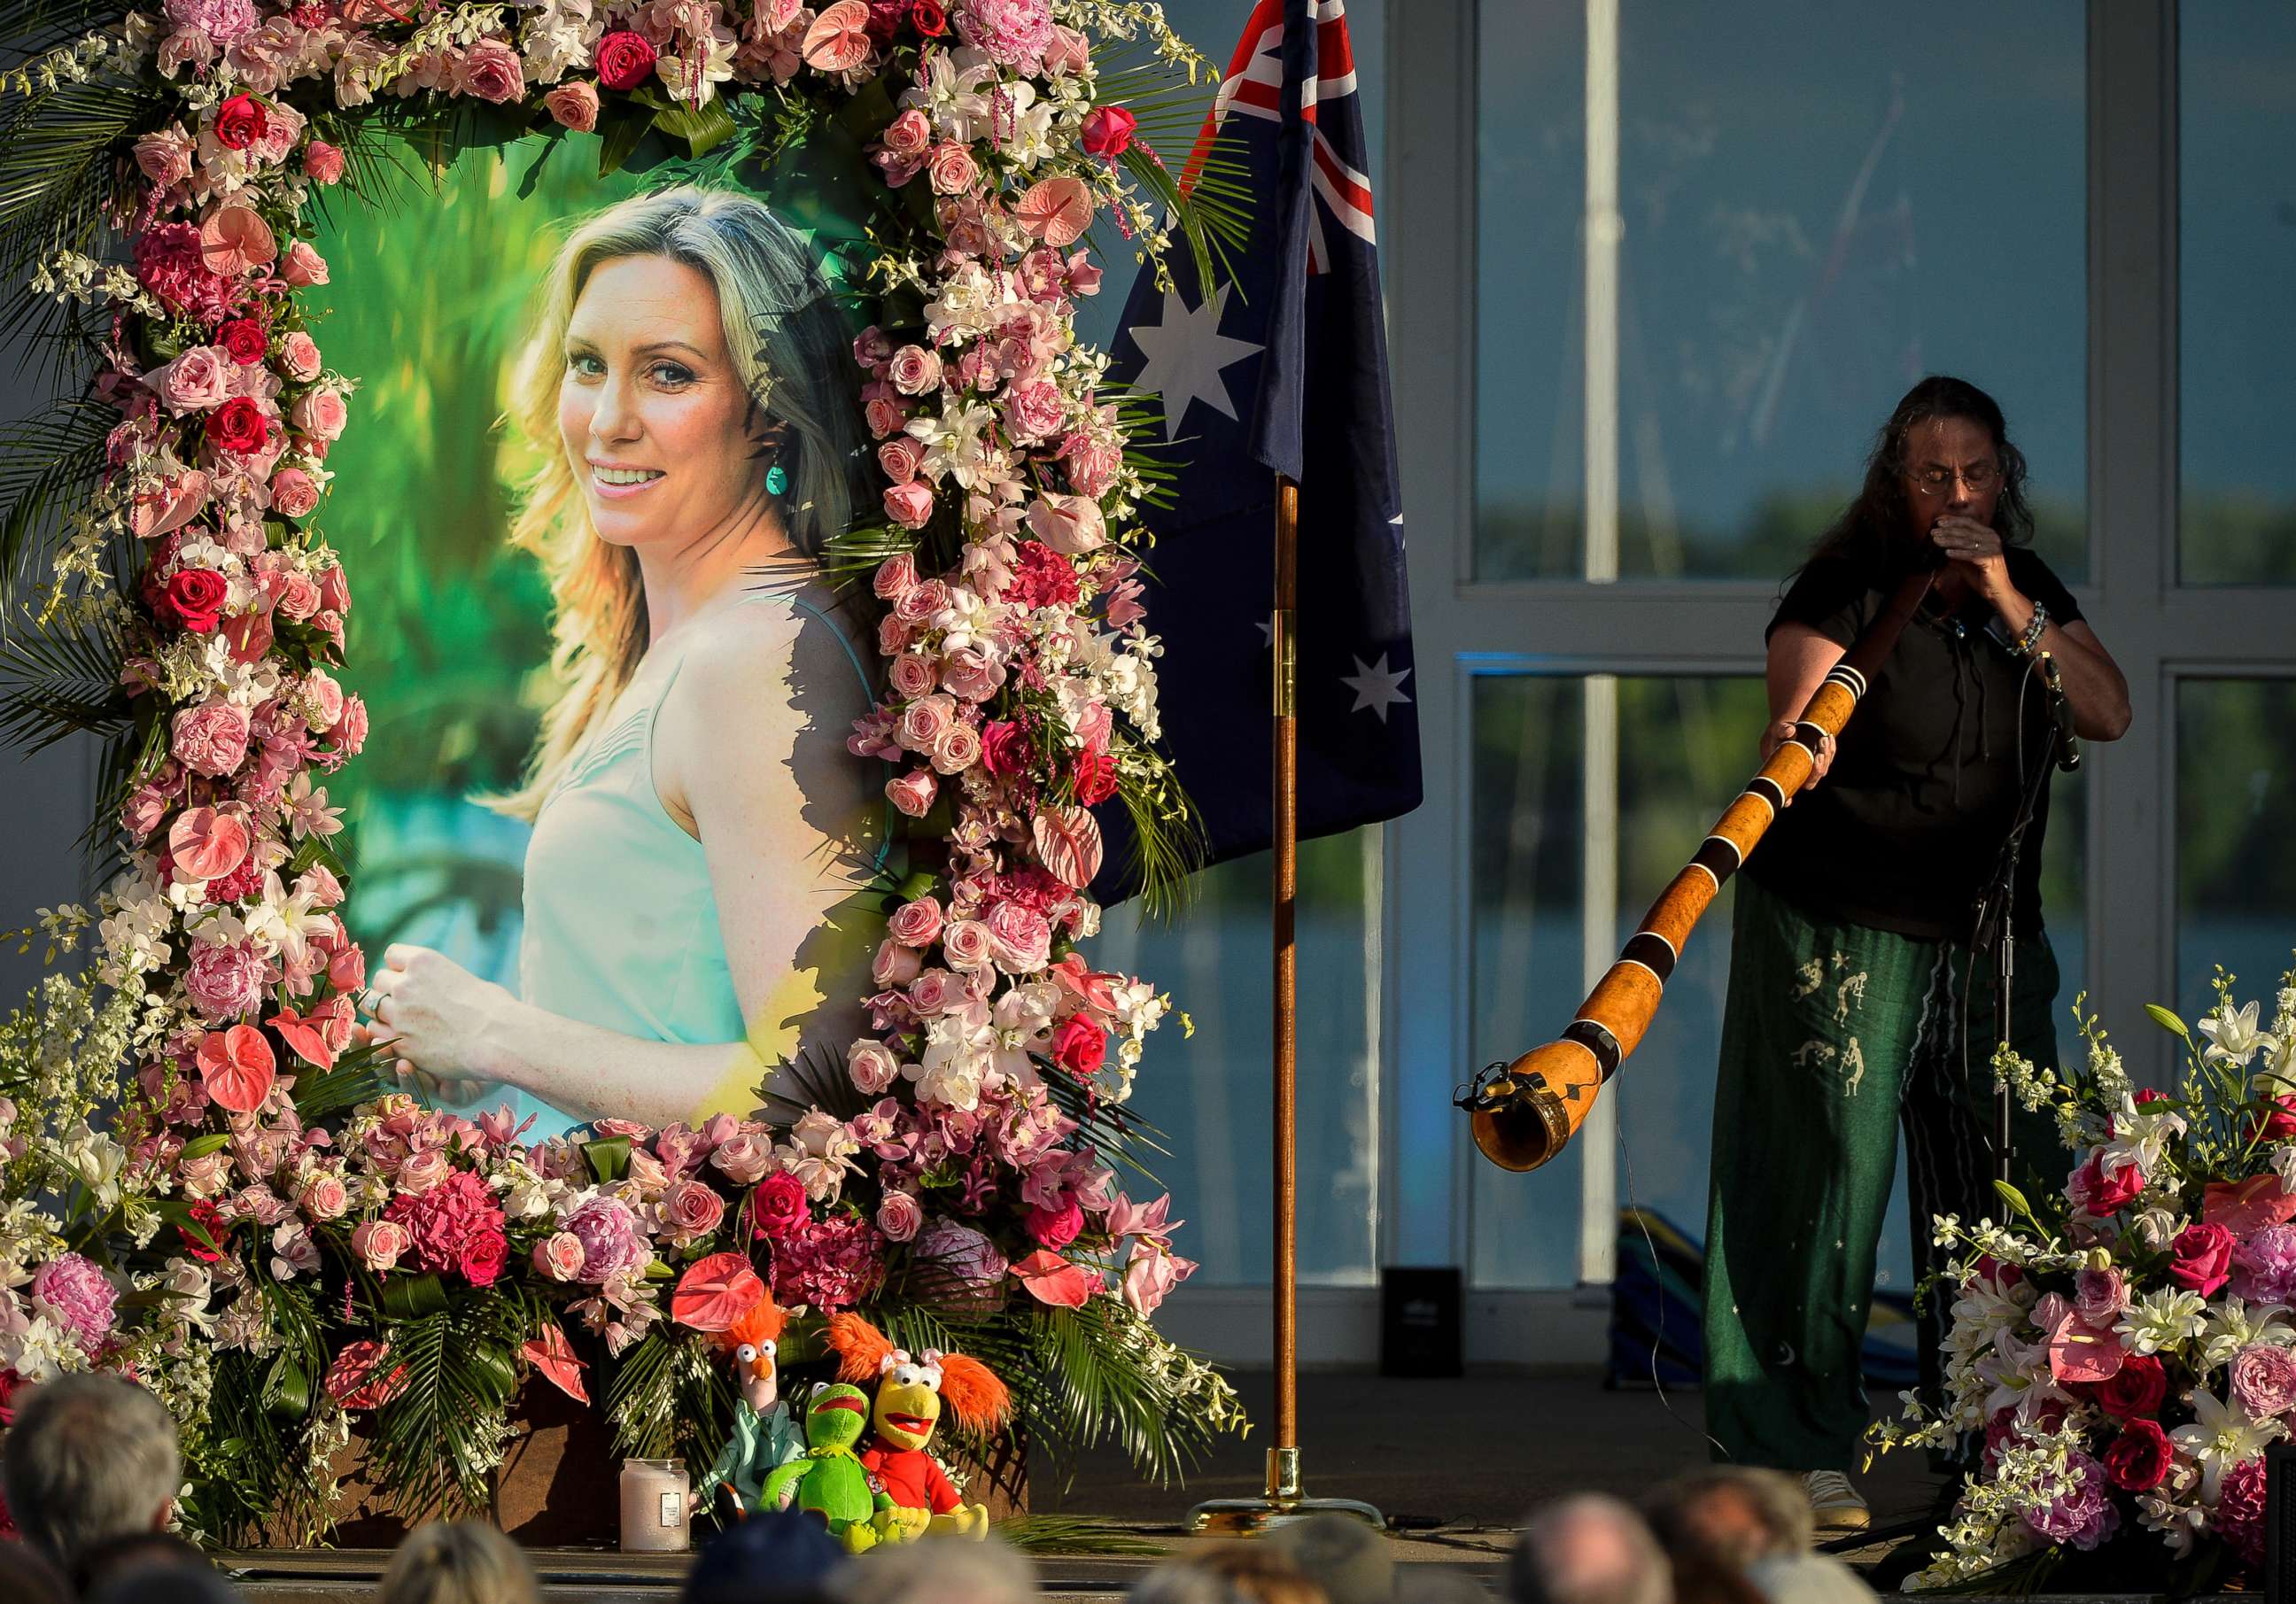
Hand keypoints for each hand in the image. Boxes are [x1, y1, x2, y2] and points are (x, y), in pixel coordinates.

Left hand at [362, 943, 509, 1099]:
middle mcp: (406, 984)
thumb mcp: (465, 979)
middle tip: (407, 1002)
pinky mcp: (399, 1041)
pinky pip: (376, 1032)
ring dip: (383, 1011)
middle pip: (379, 979)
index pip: (392, 954)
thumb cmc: (494, 1009)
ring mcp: (399, 1013)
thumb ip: (440, 979)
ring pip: (371, 1006)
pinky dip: (384, 1034)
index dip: (401, 967)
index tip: (411, 977)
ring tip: (403, 1020)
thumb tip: (437, 986)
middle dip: (390, 989)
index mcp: (424, 961)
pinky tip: (403, 1036)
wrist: (498, 1039)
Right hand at [1759, 719, 1833, 801]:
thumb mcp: (1777, 731)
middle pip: (1811, 781)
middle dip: (1818, 769)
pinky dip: (1831, 749)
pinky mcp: (1820, 760)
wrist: (1789, 728)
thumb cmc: (1778, 734)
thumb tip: (1790, 731)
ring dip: (1827, 756)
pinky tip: (1830, 737)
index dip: (1787, 797)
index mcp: (1784, 772)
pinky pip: (1828, 759)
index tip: (1788, 801)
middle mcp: (1799, 774)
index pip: (1786, 790)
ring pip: (1823, 770)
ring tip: (1824, 739)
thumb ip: (1782, 731)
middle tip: (1819, 753)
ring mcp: (1811, 768)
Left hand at [1930, 515, 2012, 602]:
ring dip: (1949, 541)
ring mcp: (1993, 548)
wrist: (1997, 592)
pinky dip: (1958, 554)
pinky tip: (1947, 553)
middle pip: (1966, 531)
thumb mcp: (1964, 561)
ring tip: (1936, 541)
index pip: (1968, 523)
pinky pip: (1972, 555)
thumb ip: (1954, 551)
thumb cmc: (1981, 575)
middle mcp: (1992, 539)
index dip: (1953, 521)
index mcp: (1987, 534)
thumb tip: (1938, 543)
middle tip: (1933, 532)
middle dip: (1948, 531)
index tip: (1938, 521)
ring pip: (1967, 542)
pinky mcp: (1991, 560)